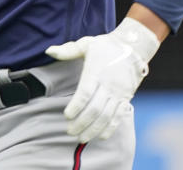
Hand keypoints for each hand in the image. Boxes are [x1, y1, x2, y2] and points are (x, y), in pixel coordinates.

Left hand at [45, 17, 160, 142]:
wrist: (132, 47)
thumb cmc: (105, 46)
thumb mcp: (86, 44)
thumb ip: (67, 50)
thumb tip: (49, 51)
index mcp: (96, 72)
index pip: (86, 93)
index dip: (76, 106)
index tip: (67, 116)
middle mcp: (108, 85)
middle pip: (95, 109)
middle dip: (82, 123)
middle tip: (70, 132)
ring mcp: (118, 93)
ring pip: (107, 116)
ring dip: (94, 129)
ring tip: (82, 138)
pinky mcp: (126, 98)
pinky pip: (119, 116)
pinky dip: (110, 128)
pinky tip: (100, 136)